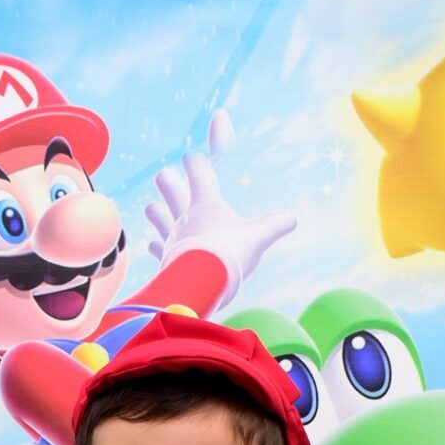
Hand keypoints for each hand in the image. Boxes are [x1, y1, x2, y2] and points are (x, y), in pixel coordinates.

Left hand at [145, 111, 294, 302]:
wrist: (200, 285)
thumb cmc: (228, 255)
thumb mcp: (257, 238)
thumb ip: (274, 225)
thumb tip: (292, 218)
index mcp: (207, 204)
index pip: (198, 171)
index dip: (195, 162)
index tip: (192, 158)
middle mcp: (185, 215)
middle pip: (169, 187)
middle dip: (168, 181)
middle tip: (165, 177)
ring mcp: (171, 236)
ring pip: (156, 215)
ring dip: (156, 211)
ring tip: (154, 208)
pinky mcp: (164, 257)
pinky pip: (156, 247)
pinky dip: (155, 246)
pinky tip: (153, 245)